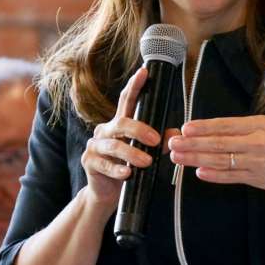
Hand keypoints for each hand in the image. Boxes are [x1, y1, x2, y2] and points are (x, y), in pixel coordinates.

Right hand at [80, 68, 179, 210]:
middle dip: (140, 129)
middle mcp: (105, 131)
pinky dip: (117, 170)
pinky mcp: (89, 162)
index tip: (144, 72)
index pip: (126, 101)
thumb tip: (175, 134)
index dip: (134, 86)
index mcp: (118, 124)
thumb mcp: (144, 153)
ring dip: (131, 153)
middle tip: (155, 140)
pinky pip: (104, 164)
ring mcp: (95, 146)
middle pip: (122, 123)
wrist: (106, 193)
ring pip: (113, 145)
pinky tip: (126, 174)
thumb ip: (159, 143)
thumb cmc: (127, 168)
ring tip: (146, 162)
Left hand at [168, 62, 264, 198]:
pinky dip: (215, 176)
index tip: (187, 126)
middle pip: (219, 144)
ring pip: (221, 161)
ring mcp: (256, 164)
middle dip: (193, 144)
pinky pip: (232, 178)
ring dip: (197, 159)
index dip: (205, 126)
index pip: (227, 125)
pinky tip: (199, 173)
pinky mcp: (257, 180)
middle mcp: (256, 145)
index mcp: (260, 126)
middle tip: (172, 142)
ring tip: (177, 157)